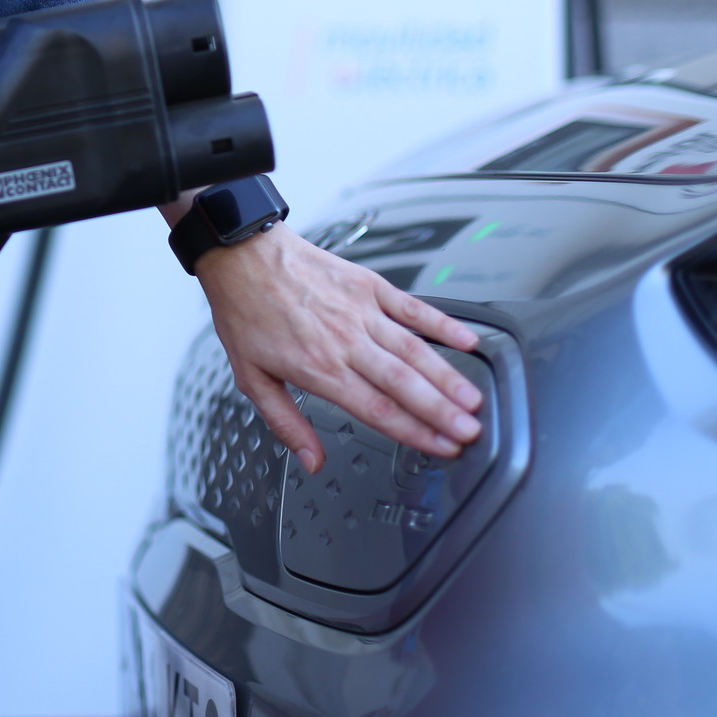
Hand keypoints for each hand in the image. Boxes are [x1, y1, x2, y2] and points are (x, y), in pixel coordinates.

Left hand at [192, 224, 482, 474]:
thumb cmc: (246, 313)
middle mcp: (345, 342)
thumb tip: (311, 461)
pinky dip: (441, 323)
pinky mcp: (368, 285)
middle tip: (471, 431)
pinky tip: (467, 339)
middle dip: (442, 412)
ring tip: (474, 399)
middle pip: (403, 384)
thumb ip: (286, 423)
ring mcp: (360, 312)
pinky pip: (412, 307)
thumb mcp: (251, 378)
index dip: (414, 433)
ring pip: (413, 350)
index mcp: (318, 368)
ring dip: (448, 376)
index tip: (442, 448)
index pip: (377, 410)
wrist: (243, 256)